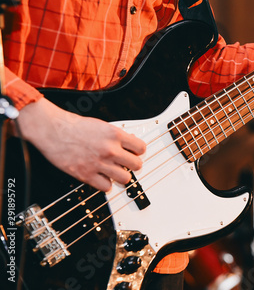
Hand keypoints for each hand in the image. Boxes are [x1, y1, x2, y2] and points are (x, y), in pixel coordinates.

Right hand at [17, 98, 146, 191]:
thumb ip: (117, 136)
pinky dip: (105, 184)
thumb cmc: (74, 126)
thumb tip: (130, 143)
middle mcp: (109, 150)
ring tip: (114, 171)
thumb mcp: (102, 125)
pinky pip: (106, 187)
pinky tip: (101, 177)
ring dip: (121, 176)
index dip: (138, 151)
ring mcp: (99, 164)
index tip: (133, 153)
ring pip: (125, 179)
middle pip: (137, 165)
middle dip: (132, 165)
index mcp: (114, 135)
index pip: (141, 148)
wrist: (52, 130)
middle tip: (125, 163)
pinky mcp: (86, 175)